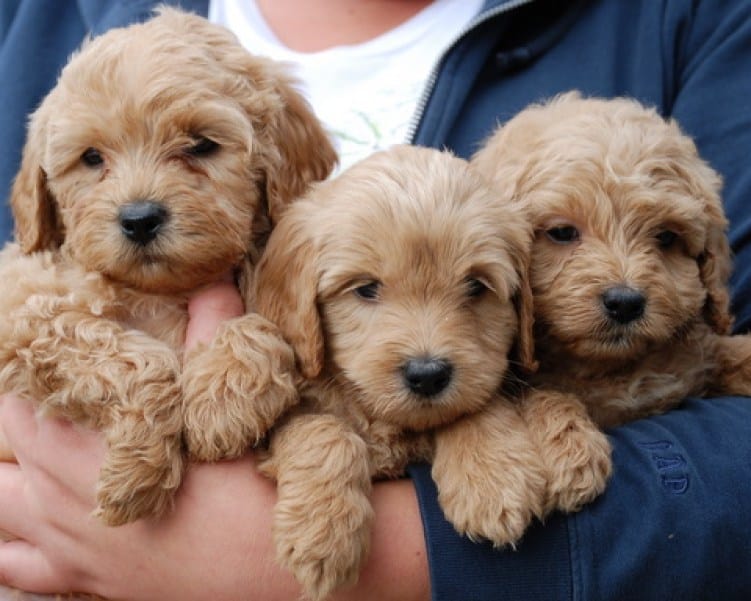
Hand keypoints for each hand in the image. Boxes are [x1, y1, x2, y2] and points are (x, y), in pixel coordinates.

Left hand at [0, 283, 428, 599]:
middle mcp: (62, 506)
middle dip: (12, 417)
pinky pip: (21, 572)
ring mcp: (71, 552)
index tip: (40, 351)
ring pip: (0, 512)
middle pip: (2, 453)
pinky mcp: (90, 586)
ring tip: (26, 454)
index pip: (20, 403)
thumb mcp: (233, 406)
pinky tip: (21, 530)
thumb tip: (213, 279)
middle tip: (40, 394)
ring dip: (6, 478)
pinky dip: (10, 548)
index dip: (24, 375)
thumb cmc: (252, 490)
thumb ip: (213, 336)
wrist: (275, 573)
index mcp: (87, 454)